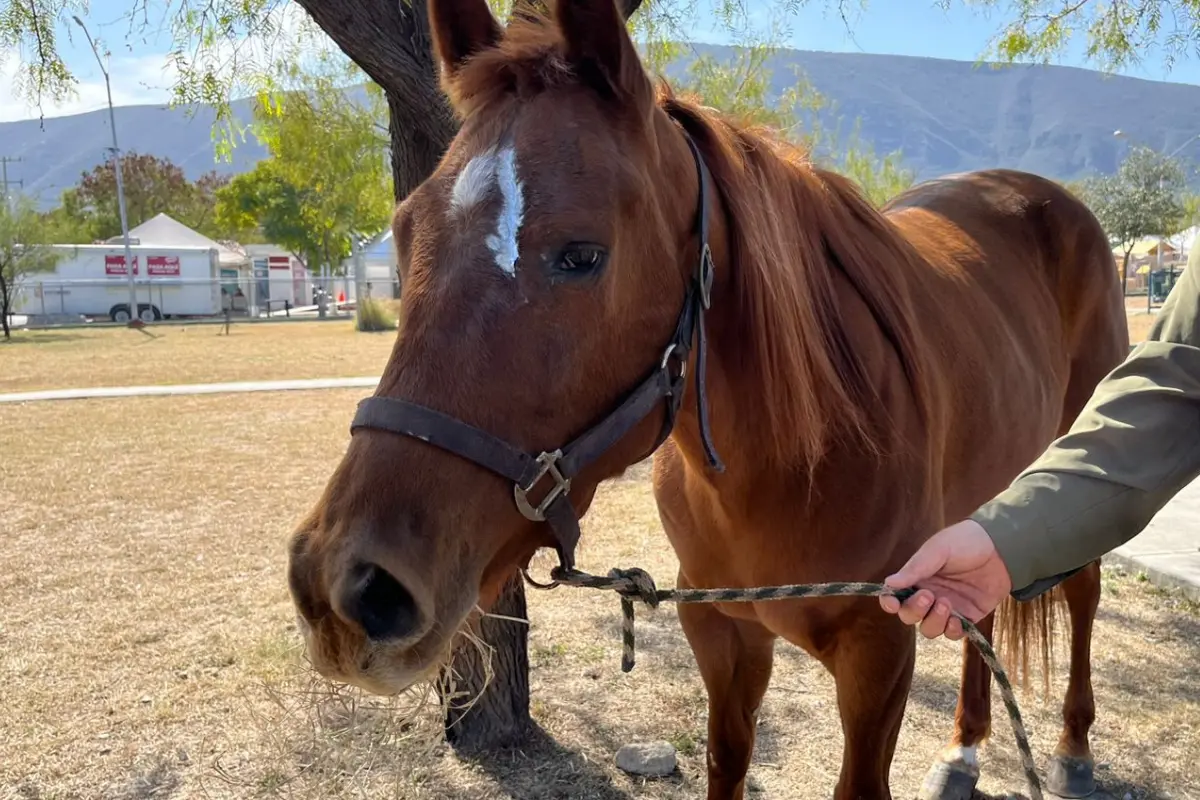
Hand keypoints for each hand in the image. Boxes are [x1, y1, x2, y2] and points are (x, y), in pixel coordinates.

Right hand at [878, 519, 1013, 640]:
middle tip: (928, 596)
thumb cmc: (964, 542)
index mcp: (917, 578)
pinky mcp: (967, 617)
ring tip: (945, 604)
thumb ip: (915, 569)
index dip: (889, 603)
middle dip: (914, 610)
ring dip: (933, 621)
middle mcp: (928, 596)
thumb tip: (889, 583)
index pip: (895, 597)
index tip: (892, 604)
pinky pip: (953, 633)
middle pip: (910, 616)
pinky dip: (951, 630)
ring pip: (929, 628)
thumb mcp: (937, 550)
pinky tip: (956, 619)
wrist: (1001, 548)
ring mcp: (947, 608)